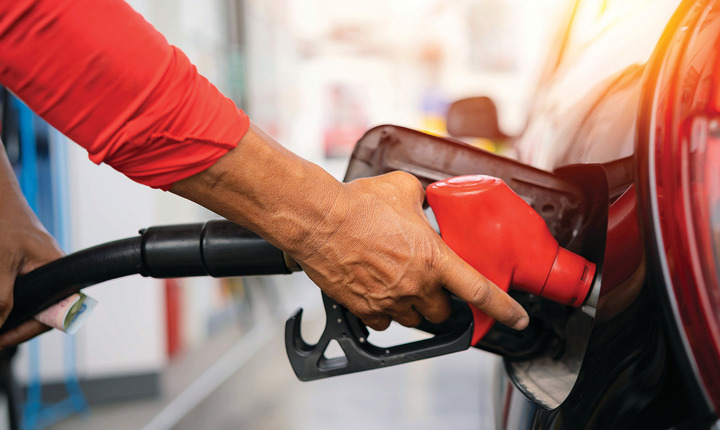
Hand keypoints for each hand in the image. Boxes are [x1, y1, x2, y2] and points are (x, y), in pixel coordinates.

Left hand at [0, 217, 62, 346]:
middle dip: (16, 324)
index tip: (1, 340)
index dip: (27, 331)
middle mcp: (52, 269)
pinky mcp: (26, 262)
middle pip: (42, 310)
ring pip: (30, 299)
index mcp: (56, 269)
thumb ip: (2, 297)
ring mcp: (39, 266)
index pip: (54, 313)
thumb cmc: (4, 221)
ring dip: (10, 310)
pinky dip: (6, 297)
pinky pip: (22, 287)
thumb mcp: (1, 262)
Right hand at [294, 171, 528, 330]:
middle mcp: (416, 285)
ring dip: (413, 307)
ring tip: (400, 284)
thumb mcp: (402, 188)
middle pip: (443, 312)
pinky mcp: (364, 308)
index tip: (518, 318)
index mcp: (434, 258)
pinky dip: (385, 312)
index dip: (505, 308)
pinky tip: (378, 292)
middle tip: (431, 285)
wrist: (318, 220)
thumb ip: (422, 198)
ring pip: (413, 319)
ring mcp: (390, 300)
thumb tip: (423, 200)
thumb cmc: (358, 203)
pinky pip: (383, 322)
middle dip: (441, 302)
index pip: (480, 290)